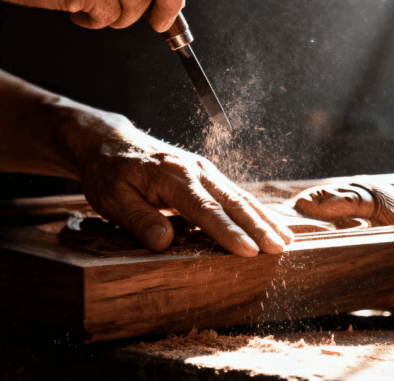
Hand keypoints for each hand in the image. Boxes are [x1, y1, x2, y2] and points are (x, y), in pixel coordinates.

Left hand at [76, 119, 293, 256]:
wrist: (110, 142)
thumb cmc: (109, 173)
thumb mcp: (111, 198)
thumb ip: (138, 219)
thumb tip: (165, 242)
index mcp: (171, 176)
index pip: (204, 209)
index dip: (227, 232)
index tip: (248, 251)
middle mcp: (194, 170)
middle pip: (231, 201)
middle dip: (257, 226)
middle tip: (278, 249)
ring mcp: (203, 170)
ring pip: (239, 196)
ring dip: (263, 218)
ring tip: (285, 240)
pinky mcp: (206, 174)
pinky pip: (234, 194)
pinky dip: (255, 210)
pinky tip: (269, 225)